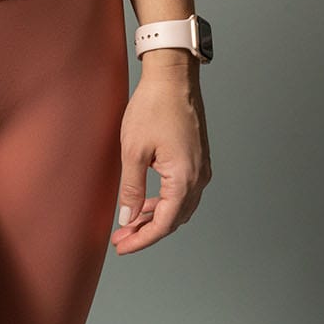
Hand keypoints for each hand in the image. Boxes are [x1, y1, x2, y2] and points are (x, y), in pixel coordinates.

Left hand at [109, 61, 211, 254]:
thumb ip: (132, 189)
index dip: (142, 239)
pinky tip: (147, 201)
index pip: (165, 224)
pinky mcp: (198, 159)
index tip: (122, 246)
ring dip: (156, 217)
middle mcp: (199, 178)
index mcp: (184, 178)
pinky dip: (165, 202)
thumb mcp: (133, 150)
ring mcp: (201, 168)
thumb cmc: (153, 107)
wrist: (173, 77)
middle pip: (175, 219)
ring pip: (180, 207)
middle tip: (121, 237)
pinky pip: (183, 192)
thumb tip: (129, 218)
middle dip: (147, 231)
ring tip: (130, 222)